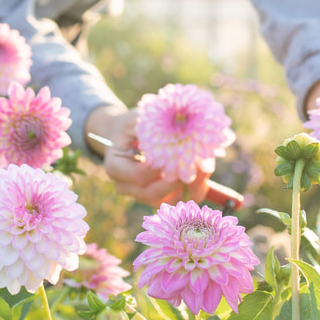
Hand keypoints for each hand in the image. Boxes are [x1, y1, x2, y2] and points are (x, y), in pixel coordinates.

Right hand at [85, 106, 211, 206]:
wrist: (127, 136)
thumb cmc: (132, 124)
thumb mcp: (136, 118)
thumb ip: (151, 123)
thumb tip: (178, 124)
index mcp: (115, 167)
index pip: (137, 176)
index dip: (158, 169)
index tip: (176, 155)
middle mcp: (125, 186)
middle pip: (150, 194)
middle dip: (176, 183)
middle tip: (196, 166)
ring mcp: (141, 194)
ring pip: (167, 202)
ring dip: (189, 188)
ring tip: (205, 168)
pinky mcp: (158, 197)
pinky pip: (178, 201)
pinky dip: (193, 190)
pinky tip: (204, 173)